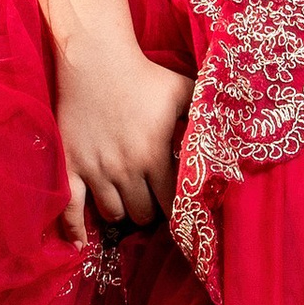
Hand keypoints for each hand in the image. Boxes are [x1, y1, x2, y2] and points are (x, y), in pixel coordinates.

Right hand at [53, 32, 194, 241]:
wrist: (95, 60)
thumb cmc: (143, 74)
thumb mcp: (182, 90)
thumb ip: (204, 112)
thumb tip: (233, 124)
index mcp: (154, 155)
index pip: (170, 202)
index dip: (175, 207)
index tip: (177, 207)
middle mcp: (126, 169)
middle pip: (142, 214)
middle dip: (148, 210)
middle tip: (149, 200)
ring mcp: (96, 169)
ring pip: (112, 213)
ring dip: (121, 211)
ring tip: (125, 201)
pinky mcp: (70, 165)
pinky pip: (70, 207)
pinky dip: (74, 228)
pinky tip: (79, 244)